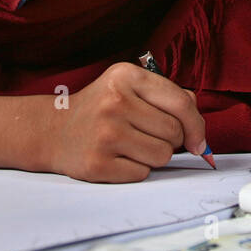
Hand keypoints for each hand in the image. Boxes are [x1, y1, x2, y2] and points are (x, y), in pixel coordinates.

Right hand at [49, 63, 206, 182]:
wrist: (52, 131)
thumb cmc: (99, 109)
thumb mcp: (127, 88)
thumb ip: (166, 97)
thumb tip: (197, 126)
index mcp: (125, 77)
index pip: (181, 103)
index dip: (197, 126)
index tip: (198, 140)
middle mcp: (114, 102)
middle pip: (174, 133)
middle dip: (170, 141)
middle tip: (146, 136)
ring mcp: (105, 134)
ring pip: (162, 156)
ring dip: (154, 157)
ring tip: (131, 146)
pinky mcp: (98, 164)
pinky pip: (142, 174)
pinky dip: (135, 170)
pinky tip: (117, 158)